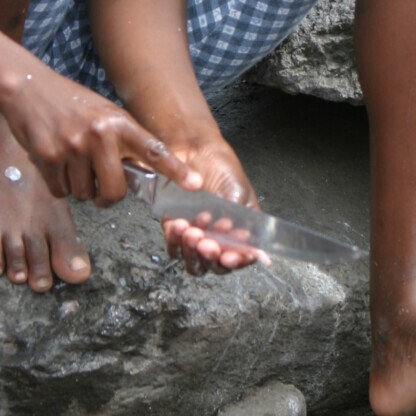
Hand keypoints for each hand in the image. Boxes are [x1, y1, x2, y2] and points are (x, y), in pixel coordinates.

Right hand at [0, 60, 200, 204]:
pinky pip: (61, 192)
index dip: (175, 170)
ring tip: (72, 162)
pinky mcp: (47, 157)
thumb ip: (122, 140)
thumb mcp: (105, 113)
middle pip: (115, 191)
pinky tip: (55, 163)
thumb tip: (140, 174)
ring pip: (85, 195)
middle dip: (108, 197)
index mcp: (119, 123)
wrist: (28, 88)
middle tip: (101, 188)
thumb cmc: (70, 104)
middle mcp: (100, 135)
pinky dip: (58, 185)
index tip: (195, 185)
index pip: (154, 149)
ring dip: (79, 188)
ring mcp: (73, 147)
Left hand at [160, 136, 266, 275]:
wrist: (194, 150)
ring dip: (192, 251)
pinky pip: (173, 246)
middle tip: (208, 243)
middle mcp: (219, 238)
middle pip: (215, 266)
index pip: (242, 257)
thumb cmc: (222, 167)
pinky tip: (179, 224)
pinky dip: (175, 240)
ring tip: (192, 231)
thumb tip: (241, 239)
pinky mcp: (175, 229)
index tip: (229, 257)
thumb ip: (240, 217)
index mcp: (241, 231)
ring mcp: (197, 235)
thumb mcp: (238, 191)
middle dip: (211, 258)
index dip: (237, 262)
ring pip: (193, 261)